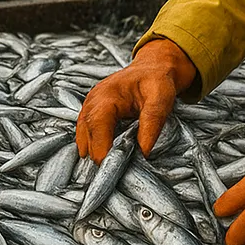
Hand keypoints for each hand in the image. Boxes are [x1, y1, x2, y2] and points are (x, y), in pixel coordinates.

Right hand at [76, 38, 196, 162]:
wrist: (153, 68)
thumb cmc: (157, 80)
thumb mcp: (161, 98)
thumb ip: (152, 123)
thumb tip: (143, 153)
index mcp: (107, 95)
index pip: (97, 126)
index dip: (102, 150)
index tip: (112, 171)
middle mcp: (92, 101)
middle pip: (86, 136)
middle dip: (98, 157)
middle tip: (114, 177)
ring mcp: (88, 108)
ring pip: (83, 139)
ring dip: (94, 155)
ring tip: (109, 173)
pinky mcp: (91, 115)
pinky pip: (87, 136)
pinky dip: (94, 149)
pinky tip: (106, 161)